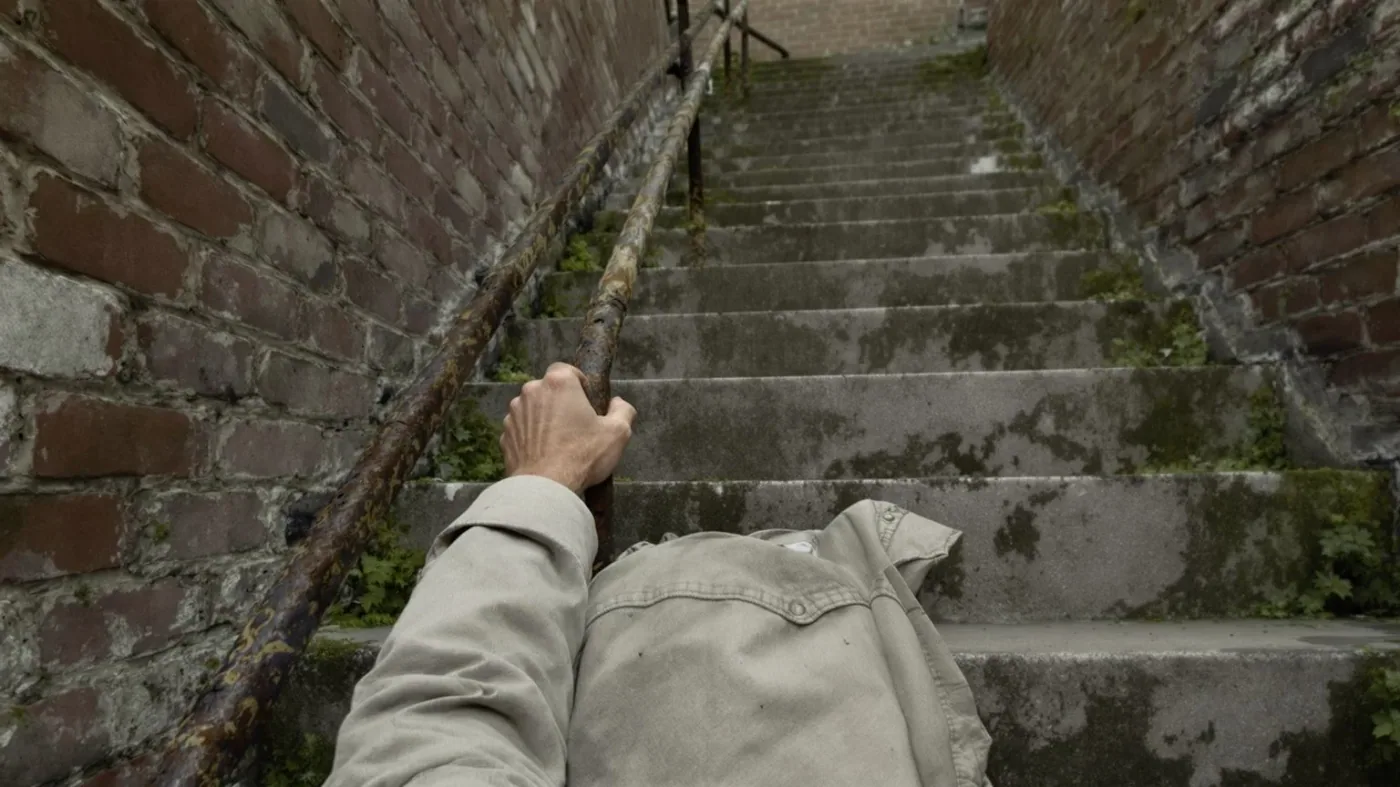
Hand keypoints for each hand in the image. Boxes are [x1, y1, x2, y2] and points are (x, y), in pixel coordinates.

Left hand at [501, 363, 636, 494]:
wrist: (545, 487)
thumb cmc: (582, 455)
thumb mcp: (618, 433)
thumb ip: (623, 410)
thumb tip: (618, 403)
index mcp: (557, 383)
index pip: (566, 369)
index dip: (578, 383)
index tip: (587, 403)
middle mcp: (531, 392)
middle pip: (548, 390)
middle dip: (561, 402)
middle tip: (576, 426)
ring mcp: (514, 414)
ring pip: (533, 409)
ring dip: (544, 419)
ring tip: (560, 443)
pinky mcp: (505, 435)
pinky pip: (522, 430)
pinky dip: (531, 437)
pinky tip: (545, 454)